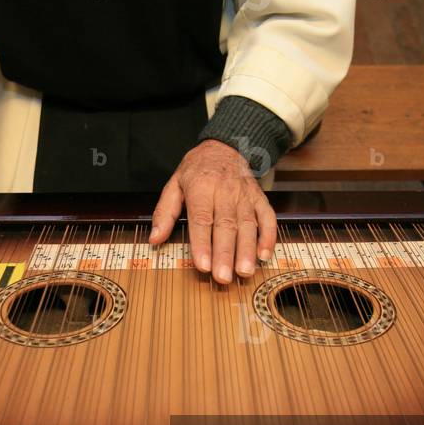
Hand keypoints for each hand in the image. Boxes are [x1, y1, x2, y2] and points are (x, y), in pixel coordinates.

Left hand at [150, 139, 276, 283]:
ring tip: (244, 272)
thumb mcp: (174, 184)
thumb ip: (165, 212)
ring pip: (248, 225)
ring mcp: (245, 195)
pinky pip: (268, 218)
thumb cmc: (197, 170)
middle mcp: (226, 191)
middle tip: (223, 277)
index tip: (202, 265)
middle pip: (226, 225)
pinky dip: (268, 237)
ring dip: (247, 250)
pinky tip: (264, 256)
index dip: (202, 243)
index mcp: (201, 186)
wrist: (225, 147)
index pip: (202, 218)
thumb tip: (155, 239)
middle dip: (225, 254)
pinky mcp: (259, 199)